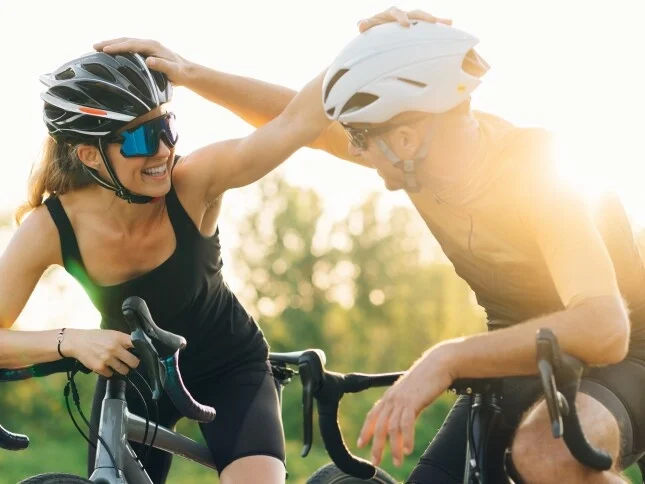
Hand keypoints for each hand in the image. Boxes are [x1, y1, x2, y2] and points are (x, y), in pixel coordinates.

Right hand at [61, 329, 139, 377]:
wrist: (77, 342)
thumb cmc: (96, 337)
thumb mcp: (112, 334)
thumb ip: (124, 340)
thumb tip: (138, 347)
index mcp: (119, 338)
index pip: (138, 345)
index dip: (142, 350)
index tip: (143, 354)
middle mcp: (115, 348)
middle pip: (134, 362)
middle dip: (134, 363)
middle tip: (131, 363)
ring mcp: (107, 359)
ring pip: (124, 370)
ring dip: (123, 369)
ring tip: (119, 365)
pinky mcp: (100, 367)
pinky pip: (111, 374)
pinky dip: (110, 372)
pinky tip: (106, 367)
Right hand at [93, 38, 192, 86]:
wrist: (187, 72)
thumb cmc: (180, 73)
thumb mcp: (173, 71)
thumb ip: (162, 65)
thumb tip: (149, 61)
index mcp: (153, 46)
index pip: (132, 44)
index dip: (118, 47)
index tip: (105, 49)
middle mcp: (148, 44)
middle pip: (126, 41)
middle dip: (110, 43)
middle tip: (94, 46)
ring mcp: (147, 48)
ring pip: (126, 43)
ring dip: (112, 45)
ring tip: (98, 48)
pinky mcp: (146, 53)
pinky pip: (129, 49)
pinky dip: (119, 50)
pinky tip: (111, 54)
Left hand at [357, 6, 451, 32]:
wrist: (380, 31)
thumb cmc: (374, 29)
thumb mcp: (369, 26)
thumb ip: (365, 24)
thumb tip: (360, 25)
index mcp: (391, 14)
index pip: (396, 13)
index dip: (401, 17)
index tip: (406, 24)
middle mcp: (404, 14)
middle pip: (415, 13)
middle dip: (423, 17)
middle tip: (432, 21)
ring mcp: (412, 20)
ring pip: (425, 18)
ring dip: (436, 20)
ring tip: (447, 23)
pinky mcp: (418, 27)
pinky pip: (429, 25)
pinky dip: (439, 24)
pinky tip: (450, 24)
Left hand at [357, 345, 455, 466]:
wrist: (439, 364)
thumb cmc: (427, 377)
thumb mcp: (411, 393)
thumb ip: (404, 406)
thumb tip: (403, 421)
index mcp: (389, 395)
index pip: (373, 415)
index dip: (365, 430)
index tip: (361, 444)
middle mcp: (392, 398)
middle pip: (379, 426)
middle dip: (377, 446)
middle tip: (376, 462)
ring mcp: (401, 400)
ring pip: (392, 428)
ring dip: (394, 447)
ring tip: (397, 461)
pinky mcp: (413, 401)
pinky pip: (406, 424)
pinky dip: (406, 438)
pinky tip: (407, 449)